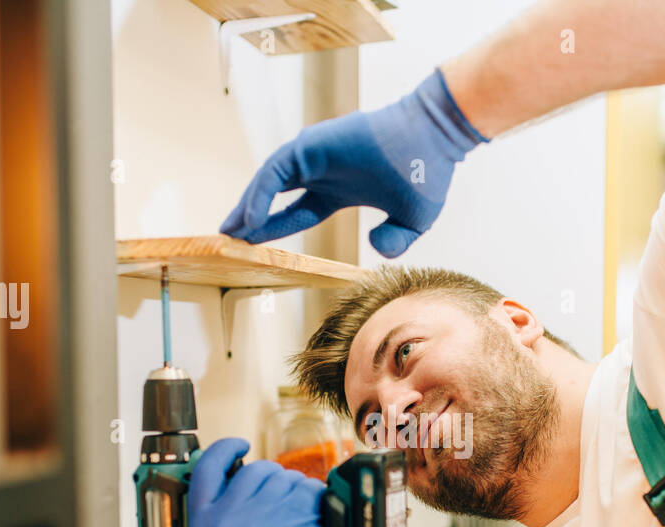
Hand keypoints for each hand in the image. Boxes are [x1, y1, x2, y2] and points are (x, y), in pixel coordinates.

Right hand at [187, 437, 349, 526]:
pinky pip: (311, 490)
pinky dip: (317, 500)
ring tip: (295, 522)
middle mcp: (228, 523)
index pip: (207, 468)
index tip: (241, 445)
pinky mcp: (295, 525)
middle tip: (280, 509)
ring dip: (297, 492)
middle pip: (257, 469)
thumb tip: (230, 467)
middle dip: (273, 481)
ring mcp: (263, 523)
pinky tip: (311, 523)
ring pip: (287, 477)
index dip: (225, 449)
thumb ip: (217, 511)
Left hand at [220, 68, 487, 257]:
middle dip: (250, 218)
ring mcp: (315, 155)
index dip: (275, 229)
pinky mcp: (311, 145)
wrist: (436, 139)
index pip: (297, 212)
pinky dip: (260, 195)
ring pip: (269, 183)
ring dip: (248, 207)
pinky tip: (251, 219)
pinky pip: (276, 173)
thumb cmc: (429, 172)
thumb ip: (396, 241)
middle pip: (274, 197)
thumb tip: (375, 249)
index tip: (255, 248)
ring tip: (229, 232)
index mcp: (339, 189)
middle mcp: (322, 171)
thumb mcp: (412, 221)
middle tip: (228, 239)